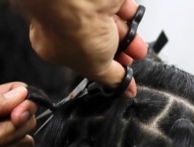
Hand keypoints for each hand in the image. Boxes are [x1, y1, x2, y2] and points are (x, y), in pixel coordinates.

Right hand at [20, 0, 147, 93]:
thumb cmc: (73, 27)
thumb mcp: (94, 66)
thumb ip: (113, 79)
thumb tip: (125, 91)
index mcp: (55, 44)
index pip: (82, 60)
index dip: (102, 69)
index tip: (118, 76)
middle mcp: (68, 23)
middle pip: (99, 43)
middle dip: (118, 54)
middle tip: (128, 62)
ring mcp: (87, 8)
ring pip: (113, 26)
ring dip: (129, 39)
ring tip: (138, 50)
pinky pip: (122, 7)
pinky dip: (132, 17)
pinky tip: (136, 24)